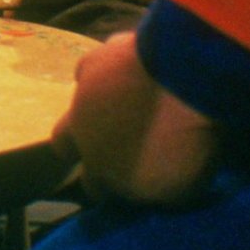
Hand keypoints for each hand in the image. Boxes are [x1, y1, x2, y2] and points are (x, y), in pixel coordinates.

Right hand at [51, 33, 216, 204]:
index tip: (129, 183)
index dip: (110, 187)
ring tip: (130, 102)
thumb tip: (151, 188)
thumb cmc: (187, 139)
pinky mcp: (97, 58)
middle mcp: (82, 132)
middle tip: (111, 144)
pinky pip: (95, 66)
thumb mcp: (182, 186)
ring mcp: (86, 92)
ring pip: (79, 100)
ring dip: (97, 105)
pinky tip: (130, 70)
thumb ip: (156, 190)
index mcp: (101, 169)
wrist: (183, 76)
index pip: (93, 188)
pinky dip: (109, 70)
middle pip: (63, 142)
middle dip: (81, 146)